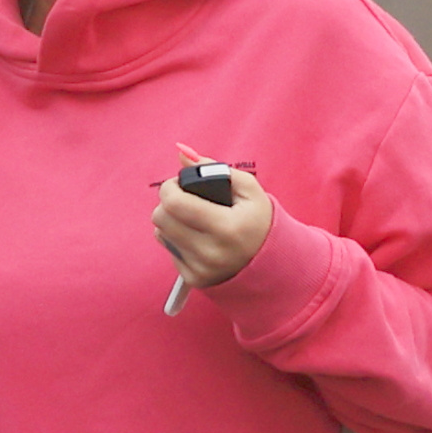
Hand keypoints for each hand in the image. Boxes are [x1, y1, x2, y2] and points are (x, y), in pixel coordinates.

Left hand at [153, 167, 272, 292]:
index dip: (170, 187)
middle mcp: (211, 253)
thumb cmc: (257, 220)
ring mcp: (201, 269)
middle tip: (183, 198)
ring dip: (171, 220)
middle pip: (161, 218)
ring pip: (160, 234)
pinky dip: (177, 239)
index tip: (179, 183)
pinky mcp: (194, 279)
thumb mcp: (248, 188)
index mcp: (226, 227)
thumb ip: (214, 168)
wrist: (270, 263)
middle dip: (167, 203)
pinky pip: (169, 250)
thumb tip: (182, 153)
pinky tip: (196, 237)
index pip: (174, 203)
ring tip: (192, 217)